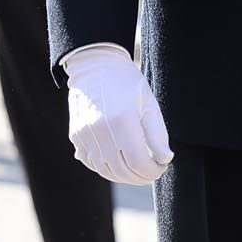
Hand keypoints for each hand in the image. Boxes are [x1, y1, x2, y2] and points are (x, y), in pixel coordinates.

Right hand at [63, 44, 172, 183]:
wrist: (95, 64)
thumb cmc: (126, 81)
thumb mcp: (147, 101)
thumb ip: (157, 132)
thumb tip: (165, 159)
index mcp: (123, 120)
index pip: (139, 162)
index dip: (153, 171)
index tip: (162, 167)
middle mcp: (101, 131)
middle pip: (122, 170)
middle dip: (141, 177)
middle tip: (152, 171)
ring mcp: (85, 135)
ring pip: (106, 171)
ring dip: (124, 176)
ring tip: (137, 171)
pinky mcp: (76, 136)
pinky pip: (91, 162)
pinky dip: (106, 169)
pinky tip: (118, 164)